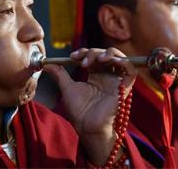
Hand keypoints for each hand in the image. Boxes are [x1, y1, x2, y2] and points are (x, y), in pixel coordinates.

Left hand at [44, 47, 135, 164]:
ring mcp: (116, 81)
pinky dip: (124, 61)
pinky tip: (112, 60)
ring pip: (119, 58)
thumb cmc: (79, 111)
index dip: (84, 52)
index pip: (93, 56)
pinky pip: (131, 70)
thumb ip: (60, 74)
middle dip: (93, 52)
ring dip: (109, 53)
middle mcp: (107, 76)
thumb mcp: (67, 88)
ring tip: (99, 58)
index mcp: (96, 75)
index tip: (72, 57)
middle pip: (105, 54)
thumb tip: (46, 63)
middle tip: (82, 60)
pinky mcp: (125, 87)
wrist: (86, 126)